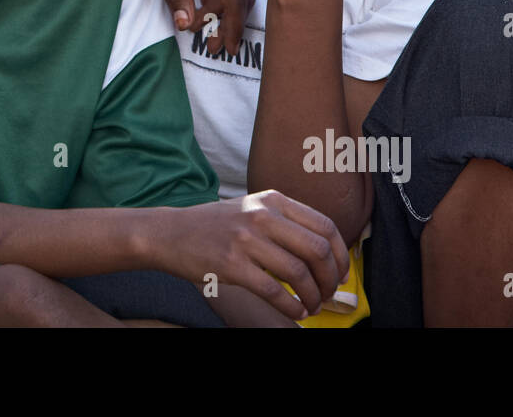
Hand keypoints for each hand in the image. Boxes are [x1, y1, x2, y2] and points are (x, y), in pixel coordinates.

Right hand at [144, 190, 349, 318]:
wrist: (170, 233)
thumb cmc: (214, 225)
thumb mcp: (251, 207)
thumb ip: (284, 220)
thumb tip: (324, 251)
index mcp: (272, 200)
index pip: (324, 225)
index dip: (341, 254)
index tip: (342, 273)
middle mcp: (262, 215)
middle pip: (317, 250)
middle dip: (331, 278)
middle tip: (329, 294)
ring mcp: (246, 239)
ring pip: (299, 272)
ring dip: (313, 296)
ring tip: (312, 306)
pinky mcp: (232, 264)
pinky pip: (274, 290)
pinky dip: (291, 307)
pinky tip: (295, 312)